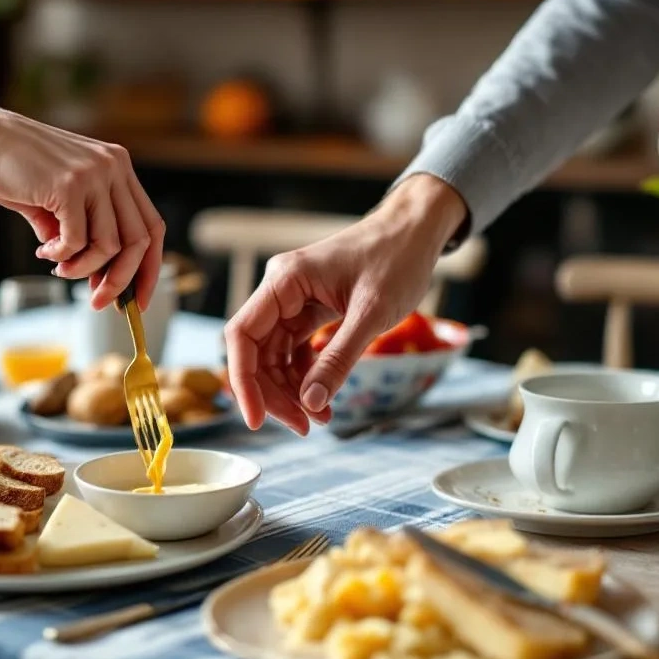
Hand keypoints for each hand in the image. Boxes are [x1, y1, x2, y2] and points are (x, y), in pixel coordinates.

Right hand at [0, 85, 164, 309]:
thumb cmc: (13, 170)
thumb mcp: (59, 200)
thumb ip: (82, 230)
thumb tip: (93, 274)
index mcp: (117, 166)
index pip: (151, 224)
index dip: (149, 266)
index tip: (139, 299)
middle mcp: (114, 167)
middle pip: (139, 240)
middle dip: (121, 280)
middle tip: (100, 302)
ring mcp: (95, 174)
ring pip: (110, 246)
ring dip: (83, 269)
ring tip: (59, 268)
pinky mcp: (70, 185)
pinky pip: (77, 241)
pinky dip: (61, 256)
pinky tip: (44, 251)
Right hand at [224, 174, 467, 433]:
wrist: (416, 232)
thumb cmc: (397, 258)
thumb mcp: (371, 313)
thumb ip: (339, 358)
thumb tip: (310, 402)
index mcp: (284, 280)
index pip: (242, 335)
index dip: (243, 381)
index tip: (257, 419)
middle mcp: (281, 290)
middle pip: (257, 352)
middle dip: (274, 393)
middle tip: (303, 426)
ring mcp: (294, 301)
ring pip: (275, 356)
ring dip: (291, 391)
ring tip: (320, 418)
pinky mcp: (310, 310)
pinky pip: (295, 351)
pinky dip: (306, 377)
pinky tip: (323, 399)